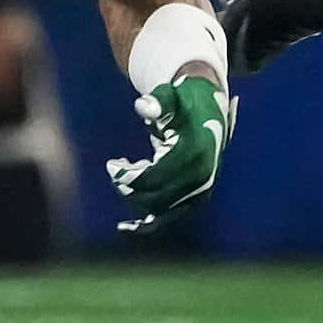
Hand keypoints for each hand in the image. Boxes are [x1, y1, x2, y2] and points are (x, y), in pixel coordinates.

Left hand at [107, 74, 233, 232]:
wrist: (210, 114)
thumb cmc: (186, 103)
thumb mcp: (172, 96)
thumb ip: (157, 101)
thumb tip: (143, 106)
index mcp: (195, 152)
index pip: (154, 176)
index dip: (127, 174)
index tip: (112, 163)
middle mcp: (201, 177)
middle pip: (154, 196)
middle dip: (128, 185)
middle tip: (115, 166)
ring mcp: (199, 192)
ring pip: (158, 209)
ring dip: (135, 197)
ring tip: (126, 172)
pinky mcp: (195, 200)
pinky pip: (168, 218)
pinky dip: (146, 224)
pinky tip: (125, 227)